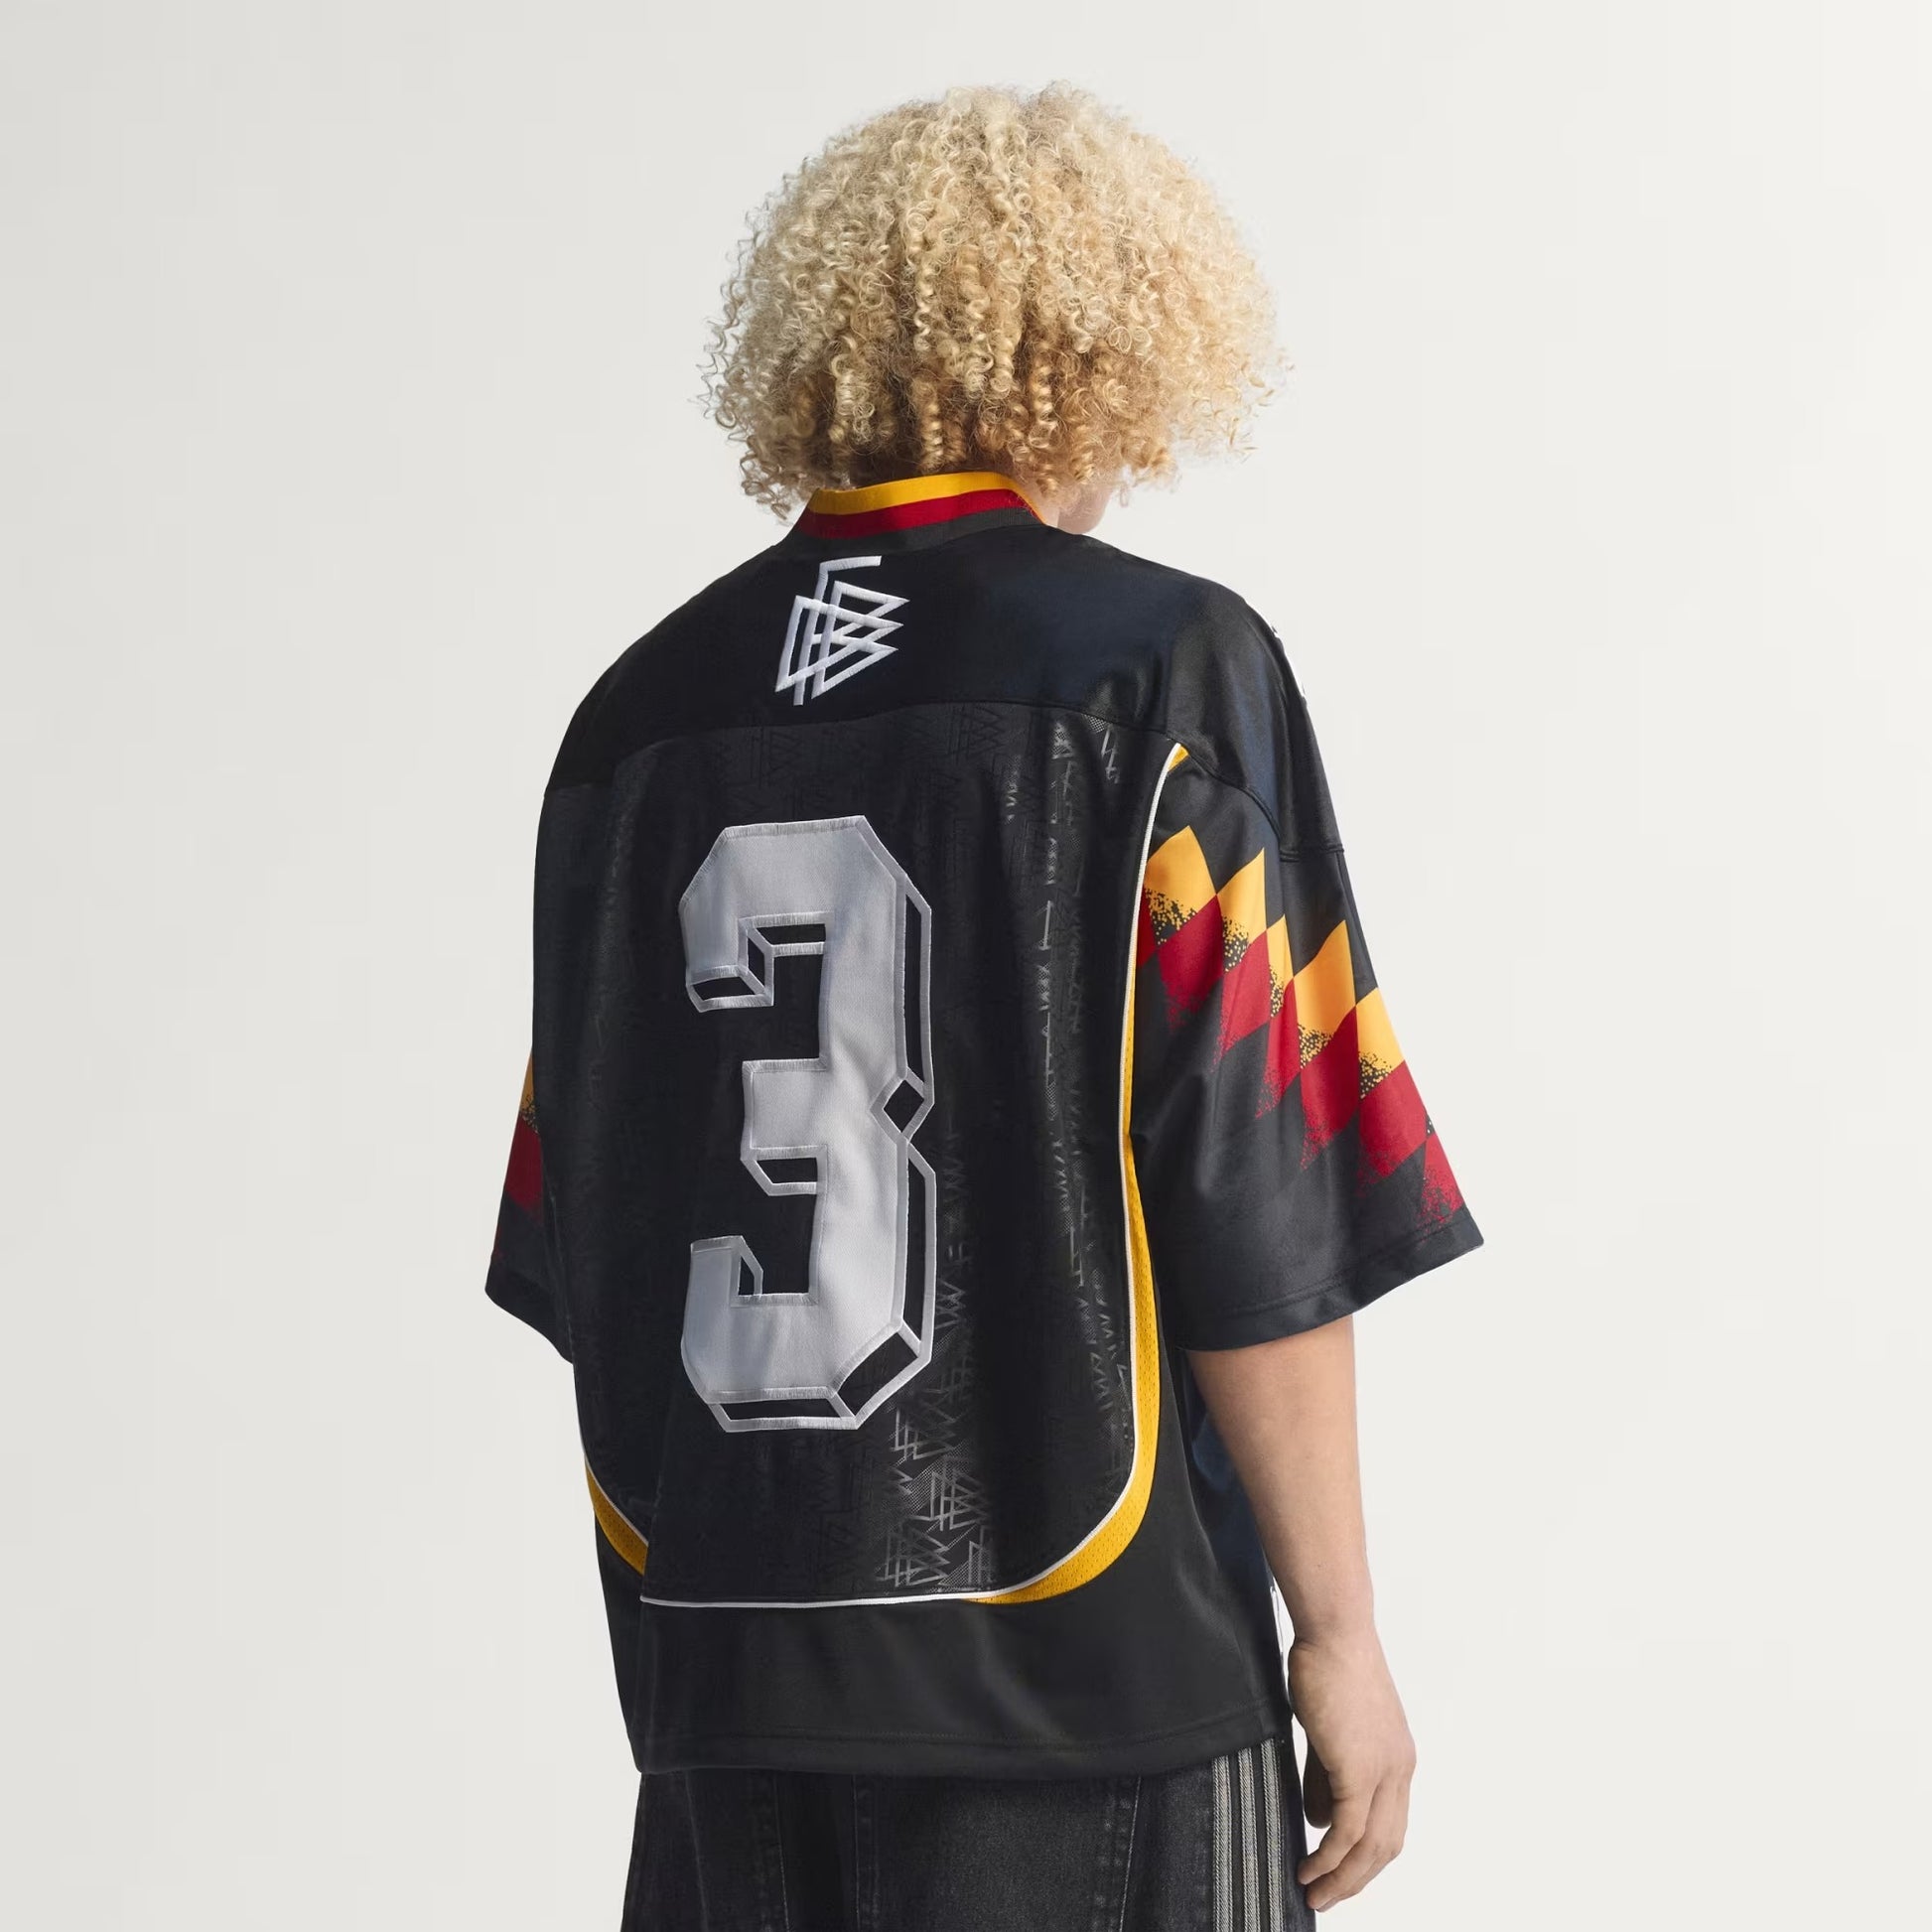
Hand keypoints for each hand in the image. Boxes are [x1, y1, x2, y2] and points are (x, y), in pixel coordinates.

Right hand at [1287, 1627, 1415, 1911]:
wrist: (1334, 1633)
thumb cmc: (1327, 1668)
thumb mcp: (1329, 1732)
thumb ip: (1326, 1778)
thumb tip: (1320, 1821)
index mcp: (1397, 1760)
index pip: (1389, 1825)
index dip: (1364, 1857)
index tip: (1337, 1875)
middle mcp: (1399, 1771)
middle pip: (1386, 1847)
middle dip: (1355, 1880)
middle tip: (1324, 1897)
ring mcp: (1384, 1772)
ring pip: (1370, 1848)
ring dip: (1341, 1879)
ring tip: (1313, 1894)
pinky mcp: (1361, 1770)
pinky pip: (1347, 1832)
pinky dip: (1329, 1858)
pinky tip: (1309, 1868)